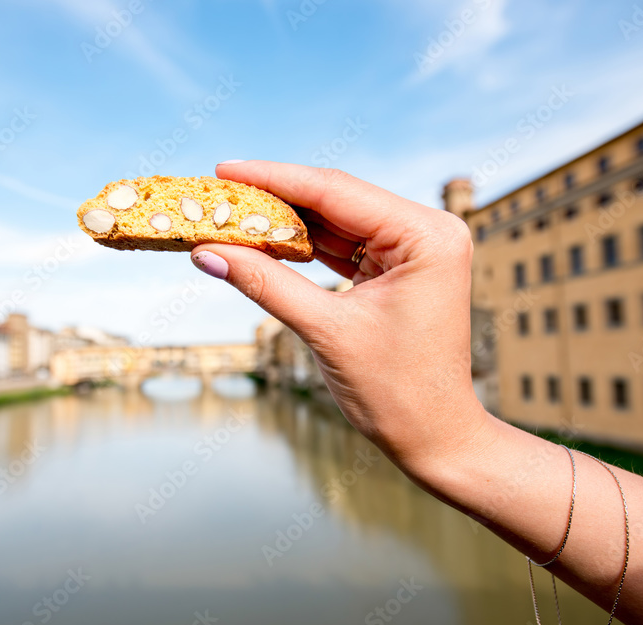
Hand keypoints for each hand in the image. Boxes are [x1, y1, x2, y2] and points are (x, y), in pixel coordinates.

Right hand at [191, 161, 491, 479]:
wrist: (434, 438)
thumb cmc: (397, 392)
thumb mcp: (326, 331)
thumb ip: (266, 283)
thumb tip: (207, 252)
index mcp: (426, 235)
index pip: (336, 191)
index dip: (274, 178)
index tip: (224, 169)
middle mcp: (426, 231)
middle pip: (334, 201)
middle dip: (274, 201)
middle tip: (216, 195)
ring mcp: (414, 249)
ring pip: (335, 222)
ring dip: (284, 225)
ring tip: (229, 218)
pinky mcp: (398, 270)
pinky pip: (342, 247)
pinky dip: (303, 249)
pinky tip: (262, 243)